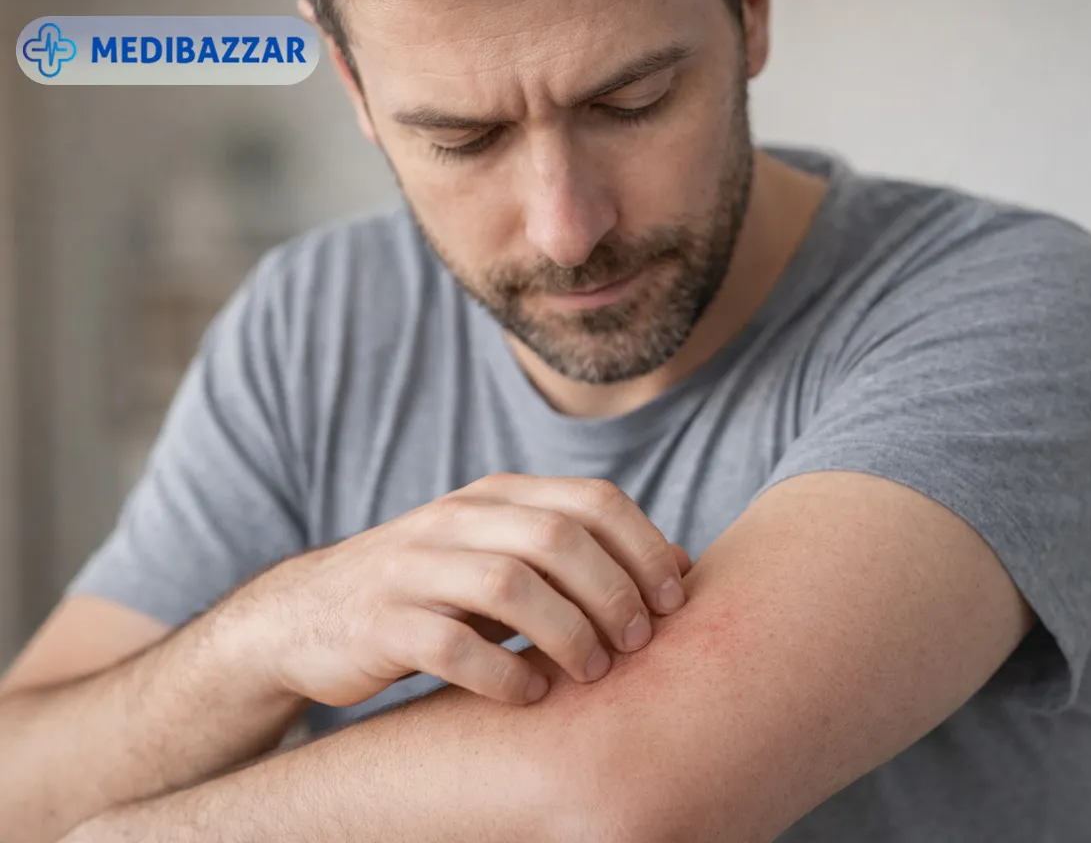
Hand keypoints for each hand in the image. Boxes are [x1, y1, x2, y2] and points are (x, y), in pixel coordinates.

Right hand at [229, 475, 690, 707]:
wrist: (306, 615)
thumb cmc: (432, 591)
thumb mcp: (501, 555)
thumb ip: (577, 556)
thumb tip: (682, 566)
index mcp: (496, 496)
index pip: (592, 500)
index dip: (645, 548)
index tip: (673, 602)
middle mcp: (457, 520)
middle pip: (559, 538)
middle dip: (613, 593)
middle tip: (638, 643)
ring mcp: (414, 568)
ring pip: (510, 585)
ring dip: (567, 633)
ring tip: (592, 672)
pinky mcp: (380, 622)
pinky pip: (452, 646)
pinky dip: (503, 673)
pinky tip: (530, 694)